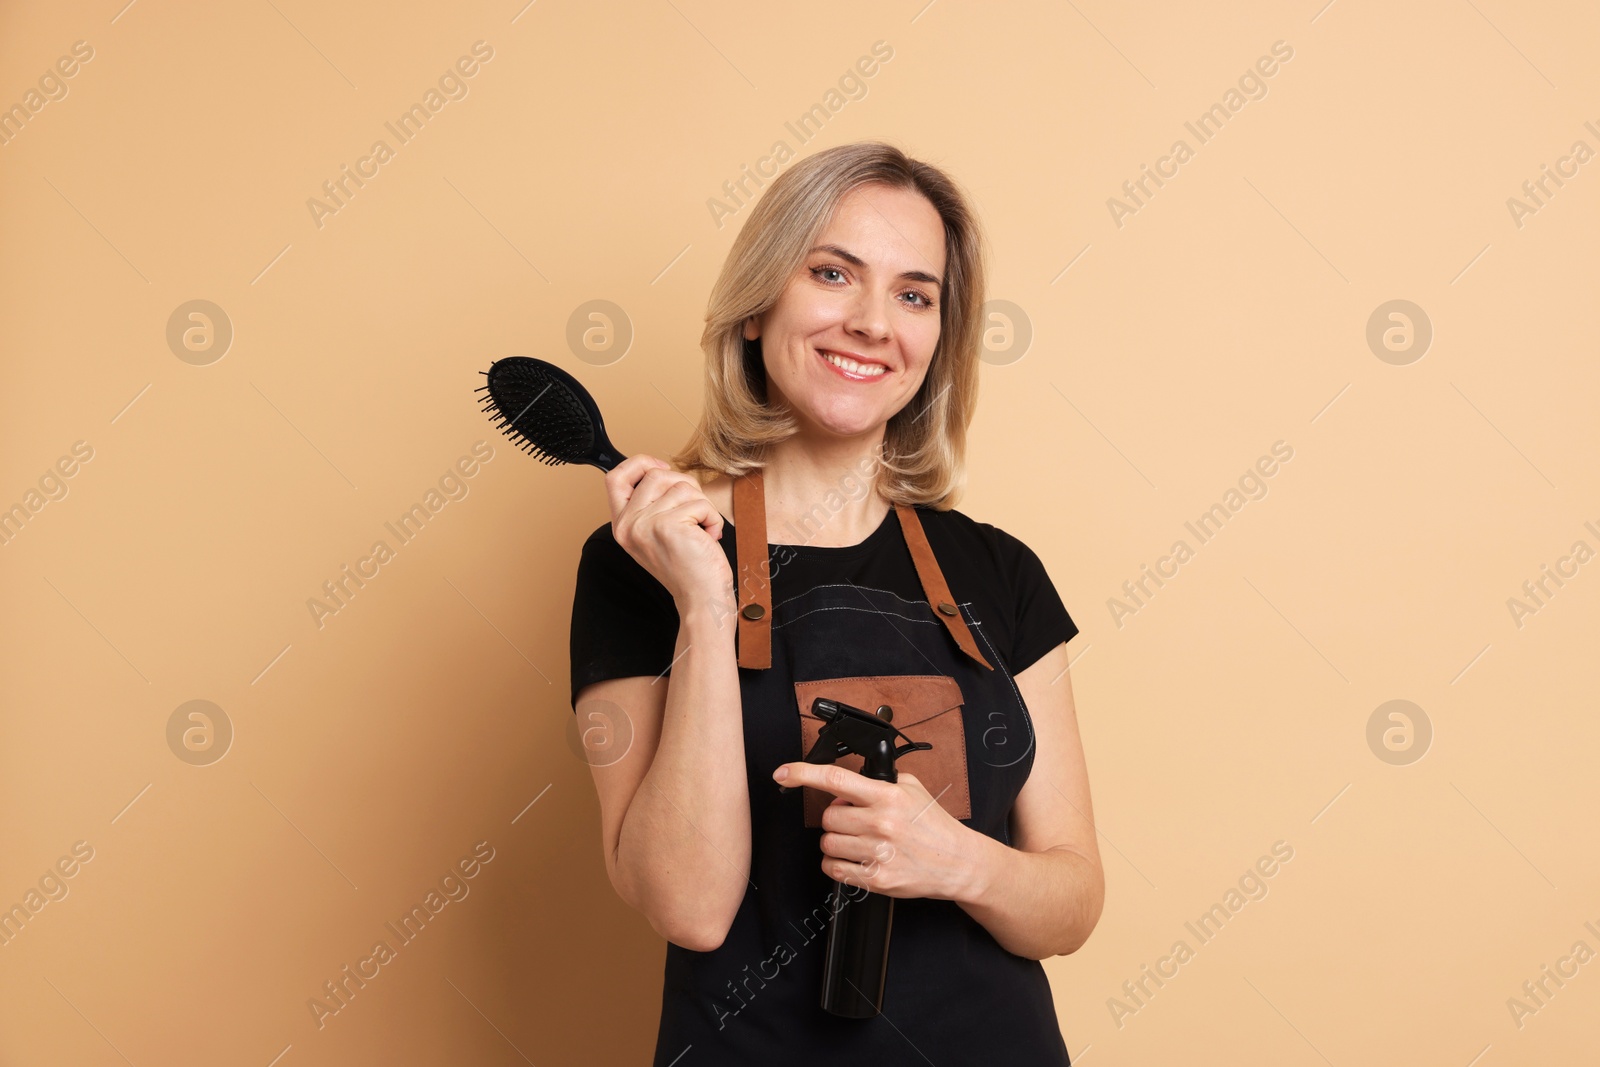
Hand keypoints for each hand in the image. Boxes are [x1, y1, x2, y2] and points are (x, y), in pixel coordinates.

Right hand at [605, 454, 731, 605]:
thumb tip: (661, 469)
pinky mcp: (668, 525)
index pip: (614, 477)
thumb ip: (652, 504)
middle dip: (685, 487)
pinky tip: (708, 538)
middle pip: (656, 474)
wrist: (701, 599)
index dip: (639, 463)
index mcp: (622, 524)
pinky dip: (712, 518)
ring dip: (702, 505)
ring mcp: (645, 524)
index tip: (662, 467)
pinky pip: (700, 503)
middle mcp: (628, 524)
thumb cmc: (688, 565)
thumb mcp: (658, 532)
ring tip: (700, 530)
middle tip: (694, 513)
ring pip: (682, 485)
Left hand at [772, 762, 991, 902]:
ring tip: (863, 841)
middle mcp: (880, 823)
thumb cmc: (933, 825)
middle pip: (828, 817)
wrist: (957, 862)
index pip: (835, 779)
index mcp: (887, 796)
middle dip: (837, 818)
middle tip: (858, 821)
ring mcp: (877, 854)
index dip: (802, 773)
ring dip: (838, 842)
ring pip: (828, 844)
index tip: (782, 773)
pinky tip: (858, 858)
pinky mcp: (876, 880)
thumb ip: (878, 780)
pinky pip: (834, 869)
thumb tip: (844, 786)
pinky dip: (839, 864)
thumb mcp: (912, 788)